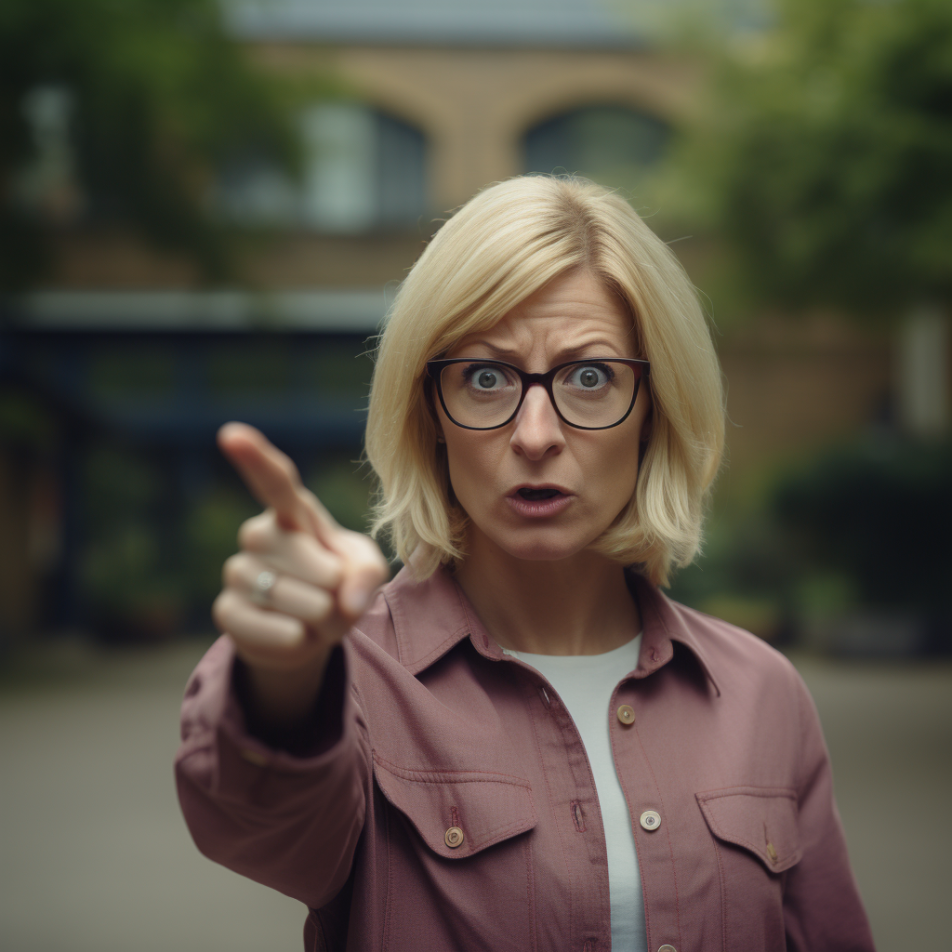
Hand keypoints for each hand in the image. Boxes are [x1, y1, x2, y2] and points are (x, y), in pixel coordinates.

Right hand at [212, 423, 388, 723]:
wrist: (310, 630)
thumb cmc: (340, 584)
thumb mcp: (366, 571)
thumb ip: (368, 574)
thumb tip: (346, 600)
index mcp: (293, 513)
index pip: (274, 481)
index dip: (254, 458)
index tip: (230, 434)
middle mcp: (258, 535)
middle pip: (303, 558)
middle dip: (333, 585)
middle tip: (334, 594)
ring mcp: (237, 571)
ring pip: (289, 596)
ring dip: (318, 615)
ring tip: (316, 613)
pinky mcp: (226, 611)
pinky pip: (266, 627)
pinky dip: (293, 638)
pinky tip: (296, 633)